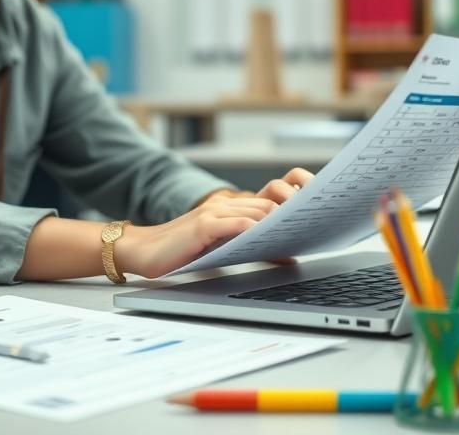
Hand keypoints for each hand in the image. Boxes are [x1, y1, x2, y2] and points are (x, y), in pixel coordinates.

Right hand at [115, 168, 313, 278]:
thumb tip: (287, 254)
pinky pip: (238, 224)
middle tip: (316, 231)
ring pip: (258, 213)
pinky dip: (257, 230)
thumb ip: (248, 244)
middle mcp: (223, 204)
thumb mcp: (219, 247)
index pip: (270, 203)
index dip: (293, 211)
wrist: (142, 251)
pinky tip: (271, 239)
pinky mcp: (203, 225)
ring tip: (303, 235)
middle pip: (270, 205)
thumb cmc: (180, 252)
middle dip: (294, 217)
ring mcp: (214, 212)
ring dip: (281, 224)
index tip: (314, 223)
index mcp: (229, 208)